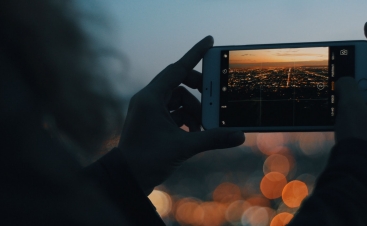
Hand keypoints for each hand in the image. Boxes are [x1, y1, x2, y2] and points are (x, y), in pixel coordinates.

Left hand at [118, 36, 244, 194]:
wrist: (128, 179)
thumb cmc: (147, 160)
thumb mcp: (184, 147)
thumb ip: (213, 139)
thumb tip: (239, 136)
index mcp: (151, 98)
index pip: (177, 68)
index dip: (195, 54)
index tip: (210, 41)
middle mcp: (148, 99)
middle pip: (178, 82)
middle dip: (198, 91)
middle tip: (214, 98)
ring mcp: (149, 110)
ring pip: (178, 99)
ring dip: (194, 110)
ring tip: (203, 127)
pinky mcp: (152, 120)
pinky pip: (173, 111)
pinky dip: (186, 118)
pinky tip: (194, 132)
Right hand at [334, 22, 366, 146]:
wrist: (363, 167)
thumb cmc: (362, 138)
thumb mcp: (351, 106)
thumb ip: (348, 86)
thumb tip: (345, 81)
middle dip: (362, 68)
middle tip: (347, 66)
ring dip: (356, 86)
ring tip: (342, 91)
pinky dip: (357, 100)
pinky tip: (345, 105)